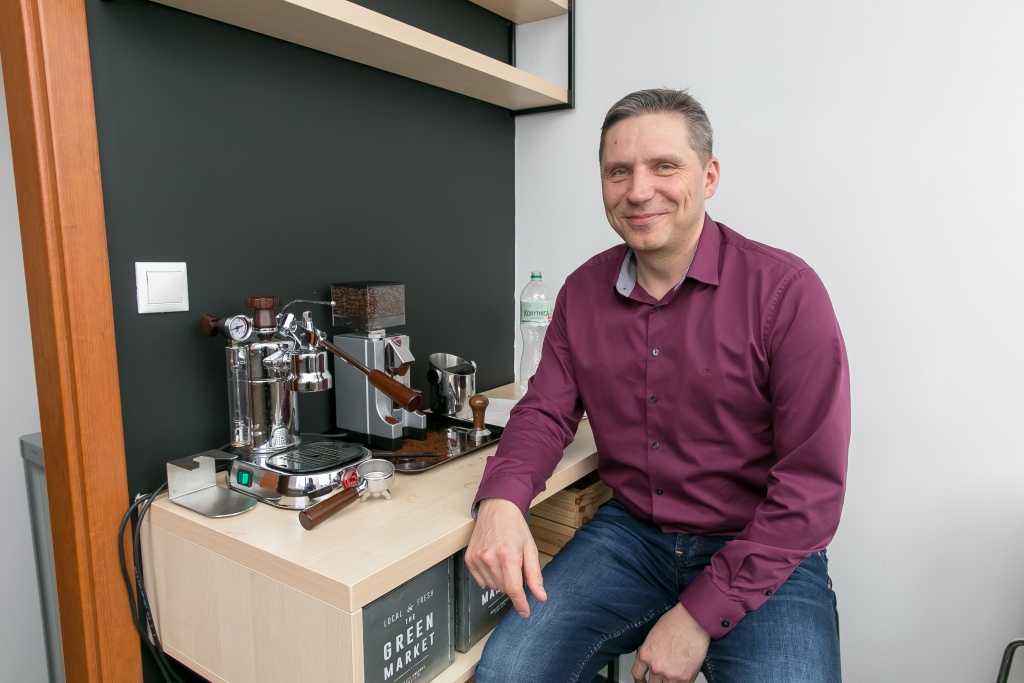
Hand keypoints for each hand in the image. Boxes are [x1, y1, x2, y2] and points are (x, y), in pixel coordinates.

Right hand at [464, 498, 546, 616]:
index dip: (520, 604)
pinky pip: (481, 580)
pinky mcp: (469, 559)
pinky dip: (490, 577)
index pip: (513, 589)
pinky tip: (493, 563)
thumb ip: (534, 575)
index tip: (525, 612)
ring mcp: (477, 558)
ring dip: (501, 580)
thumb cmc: (515, 527)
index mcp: (507, 555)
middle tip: (515, 566)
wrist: (496, 509)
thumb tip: (540, 596)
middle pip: (503, 588)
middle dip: (512, 584)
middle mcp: (489, 557)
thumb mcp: (530, 549)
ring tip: (504, 561)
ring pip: (493, 586)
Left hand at [631, 604, 709, 682]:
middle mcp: (656, 667)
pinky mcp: (685, 678)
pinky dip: (681, 682)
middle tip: (659, 679)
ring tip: (674, 673)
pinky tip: (682, 676)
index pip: (637, 674)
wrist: (692, 622)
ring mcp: (670, 674)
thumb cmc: (675, 622)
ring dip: (669, 681)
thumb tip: (652, 660)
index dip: (639, 680)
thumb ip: (651, 651)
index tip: (642, 681)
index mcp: (645, 655)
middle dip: (655, 682)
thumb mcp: (653, 636)